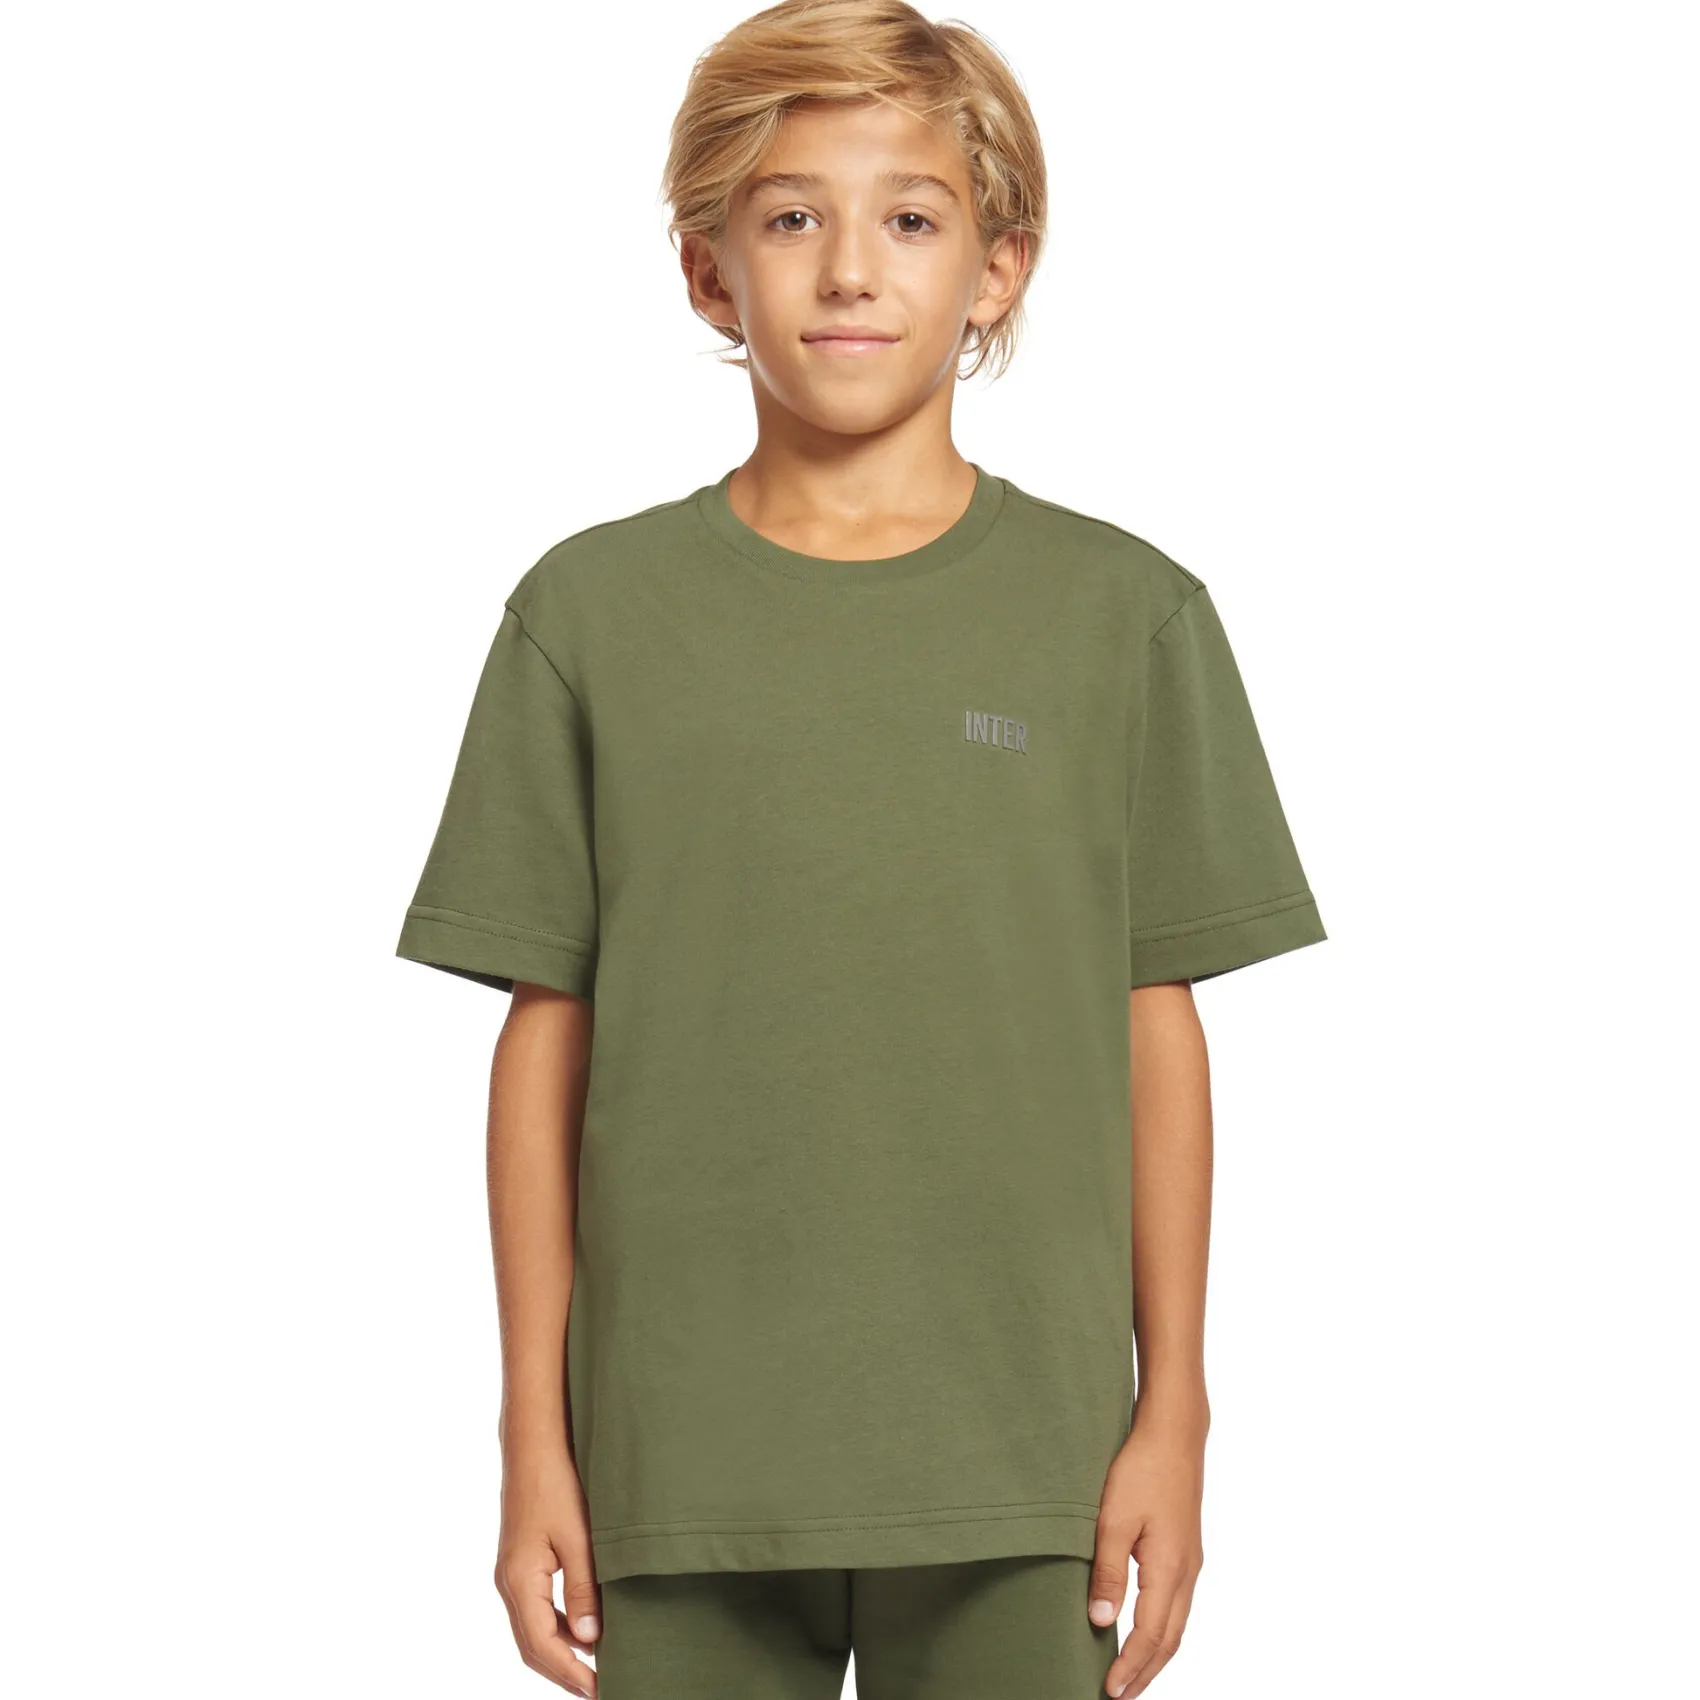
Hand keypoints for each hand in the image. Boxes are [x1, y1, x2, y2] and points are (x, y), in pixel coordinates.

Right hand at [493, 1446, 601, 1695]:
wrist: (535, 1444)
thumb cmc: (557, 1483)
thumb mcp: (578, 1537)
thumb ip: (584, 1589)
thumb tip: (589, 1639)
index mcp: (519, 1580)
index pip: (542, 1645)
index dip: (570, 1672)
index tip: (597, 1690)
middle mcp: (509, 1582)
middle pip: (532, 1645)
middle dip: (563, 1670)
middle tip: (598, 1688)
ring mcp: (513, 1573)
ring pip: (534, 1628)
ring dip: (562, 1650)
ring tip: (595, 1666)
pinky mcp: (522, 1562)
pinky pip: (537, 1608)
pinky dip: (559, 1626)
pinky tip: (584, 1628)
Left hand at [1089, 1412, 1206, 1696]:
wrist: (1173, 1433)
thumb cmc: (1141, 1469)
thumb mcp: (1114, 1519)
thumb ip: (1108, 1571)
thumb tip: (1102, 1622)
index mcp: (1170, 1569)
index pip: (1151, 1635)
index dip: (1131, 1667)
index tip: (1110, 1690)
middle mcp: (1187, 1571)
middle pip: (1170, 1639)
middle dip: (1146, 1671)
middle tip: (1120, 1696)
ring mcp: (1190, 1560)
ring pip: (1176, 1623)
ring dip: (1156, 1653)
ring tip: (1132, 1675)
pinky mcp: (1185, 1548)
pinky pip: (1177, 1603)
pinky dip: (1163, 1628)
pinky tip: (1147, 1629)